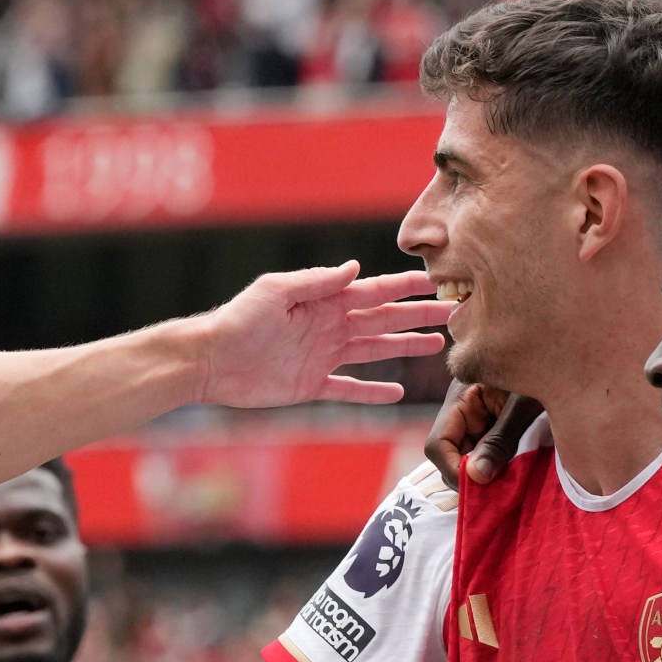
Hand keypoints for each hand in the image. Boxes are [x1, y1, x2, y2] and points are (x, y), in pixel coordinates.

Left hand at [190, 264, 453, 407]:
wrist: (209, 362)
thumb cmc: (237, 320)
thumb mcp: (276, 292)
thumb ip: (317, 283)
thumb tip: (356, 268)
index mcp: (323, 301)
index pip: (374, 292)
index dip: (405, 289)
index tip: (435, 285)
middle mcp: (328, 326)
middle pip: (383, 321)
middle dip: (417, 317)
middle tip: (452, 314)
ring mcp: (322, 356)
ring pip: (374, 351)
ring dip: (404, 348)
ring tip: (436, 347)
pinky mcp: (310, 385)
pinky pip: (348, 389)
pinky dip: (372, 391)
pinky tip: (396, 393)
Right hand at [425, 381, 543, 486]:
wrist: (567, 360)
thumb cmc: (546, 371)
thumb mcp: (523, 407)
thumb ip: (499, 440)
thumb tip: (475, 476)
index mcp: (461, 397)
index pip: (438, 444)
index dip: (453, 470)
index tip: (481, 487)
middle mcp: (463, 411)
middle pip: (450, 456)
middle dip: (471, 476)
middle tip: (501, 489)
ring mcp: (477, 420)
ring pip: (468, 459)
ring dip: (486, 474)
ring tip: (512, 480)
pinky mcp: (494, 427)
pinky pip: (487, 454)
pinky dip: (497, 467)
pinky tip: (516, 471)